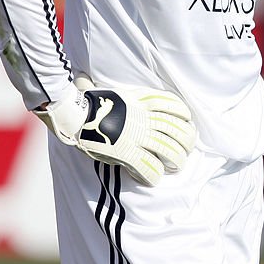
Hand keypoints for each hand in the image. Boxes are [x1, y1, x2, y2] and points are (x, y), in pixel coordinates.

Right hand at [34, 75, 196, 185]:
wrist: (75, 114)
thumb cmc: (89, 101)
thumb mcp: (115, 92)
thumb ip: (126, 93)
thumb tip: (108, 85)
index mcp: (142, 102)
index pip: (171, 104)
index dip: (183, 113)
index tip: (188, 120)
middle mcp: (144, 118)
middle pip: (176, 129)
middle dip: (186, 140)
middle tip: (187, 148)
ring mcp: (137, 136)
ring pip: (168, 149)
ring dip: (176, 160)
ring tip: (177, 166)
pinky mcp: (127, 153)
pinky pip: (148, 167)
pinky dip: (154, 175)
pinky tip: (155, 178)